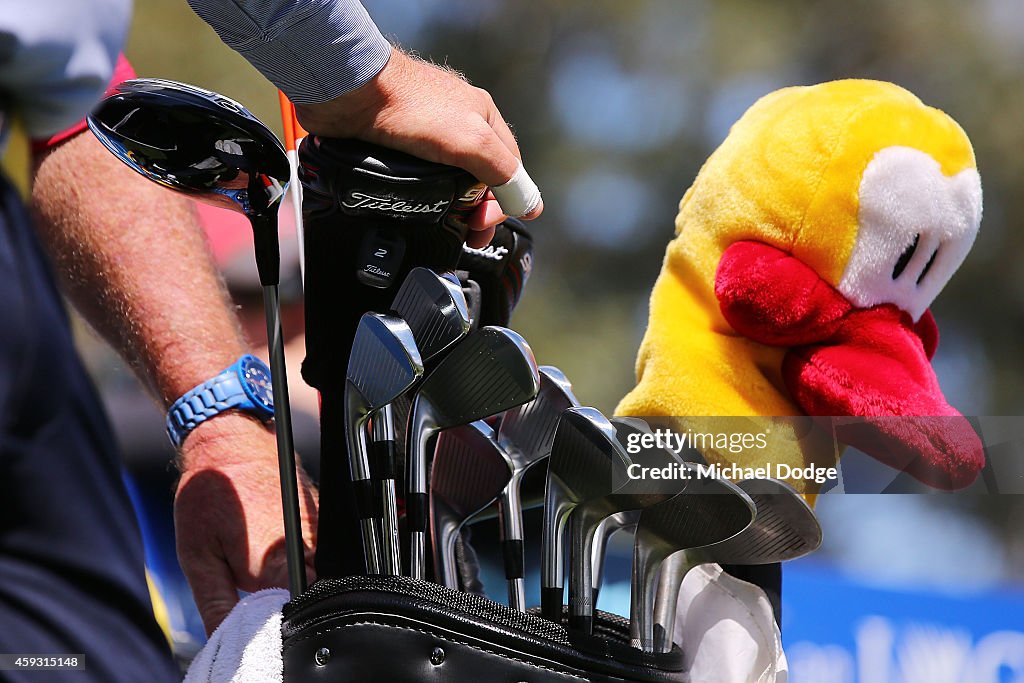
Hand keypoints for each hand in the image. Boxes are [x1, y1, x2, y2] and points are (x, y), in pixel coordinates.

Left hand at [174, 413, 317, 634]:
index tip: (257, 619)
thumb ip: (217, 605)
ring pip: (317, 572)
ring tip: (261, 558)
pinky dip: (300, 555)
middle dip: (285, 601)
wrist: (229, 441)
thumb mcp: (197, 558)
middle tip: (254, 585)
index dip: (275, 624)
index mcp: (276, 566)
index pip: (292, 616)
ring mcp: (318, 531)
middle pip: (309, 596)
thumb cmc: (211, 495)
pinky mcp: (321, 517)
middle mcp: (306, 549)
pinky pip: (320, 550)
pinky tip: (273, 541)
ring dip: (293, 576)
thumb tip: (228, 639)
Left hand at [295, 48, 541, 246]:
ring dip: (452, 205)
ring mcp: (426, 132)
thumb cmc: (408, 106)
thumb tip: (531, 205)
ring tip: (446, 227)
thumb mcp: (471, 140)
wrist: (347, 91)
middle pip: (480, 175)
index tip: (484, 225)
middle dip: (479, 208)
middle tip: (468, 235)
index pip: (509, 168)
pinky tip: (418, 208)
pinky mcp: (397, 142)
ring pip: (449, 177)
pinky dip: (425, 196)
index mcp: (482, 116)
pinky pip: (420, 176)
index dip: (504, 201)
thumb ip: (502, 172)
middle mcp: (457, 122)